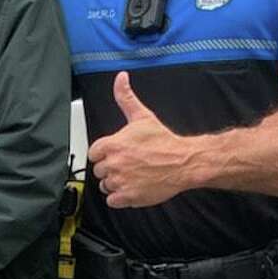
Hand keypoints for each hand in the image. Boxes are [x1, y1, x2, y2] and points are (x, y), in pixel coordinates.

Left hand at [87, 71, 196, 207]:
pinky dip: (120, 197)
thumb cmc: (164, 142)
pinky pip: (112, 200)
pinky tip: (133, 187)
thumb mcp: (142, 116)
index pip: (93, 153)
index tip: (117, 153)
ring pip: (105, 186)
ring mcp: (120, 181)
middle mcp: (113, 164)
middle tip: (128, 164)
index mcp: (112, 144)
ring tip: (132, 175)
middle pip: (99, 170)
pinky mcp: (128, 197)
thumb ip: (126, 98)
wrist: (184, 162)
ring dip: (115, 183)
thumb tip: (121, 78)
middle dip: (111, 168)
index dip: (104, 153)